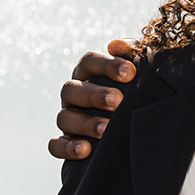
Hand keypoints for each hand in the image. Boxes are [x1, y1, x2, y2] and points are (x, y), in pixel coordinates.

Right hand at [47, 39, 136, 160]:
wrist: (136, 129)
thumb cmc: (137, 94)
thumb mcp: (138, 76)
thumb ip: (133, 56)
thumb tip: (118, 45)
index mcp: (89, 74)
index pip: (89, 62)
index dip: (106, 65)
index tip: (131, 72)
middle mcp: (74, 94)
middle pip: (71, 89)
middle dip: (94, 94)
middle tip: (118, 100)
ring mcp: (69, 118)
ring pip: (64, 118)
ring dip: (85, 123)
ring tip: (106, 130)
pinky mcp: (66, 142)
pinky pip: (56, 145)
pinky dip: (68, 147)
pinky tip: (86, 150)